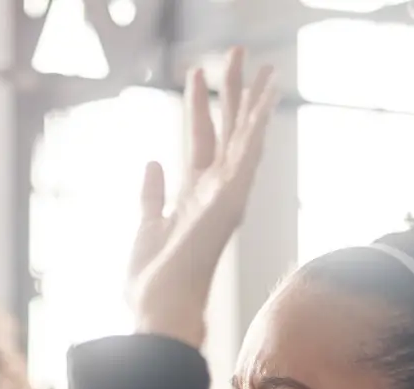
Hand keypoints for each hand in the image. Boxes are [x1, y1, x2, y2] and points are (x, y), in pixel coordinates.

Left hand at [127, 48, 278, 348]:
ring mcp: (225, 196)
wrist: (158, 311)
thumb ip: (152, 194)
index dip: (198, 106)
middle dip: (231, 92)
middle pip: (225, 131)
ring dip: (252, 99)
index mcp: (192, 198)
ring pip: (243, 137)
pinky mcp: (231, 201)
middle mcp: (213, 193)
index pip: (198, 141)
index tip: (197, 71)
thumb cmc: (151, 284)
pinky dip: (258, 123)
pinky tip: (267, 95)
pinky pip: (248, 153)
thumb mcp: (145, 227)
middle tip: (236, 52)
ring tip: (263, 64)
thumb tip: (153, 162)